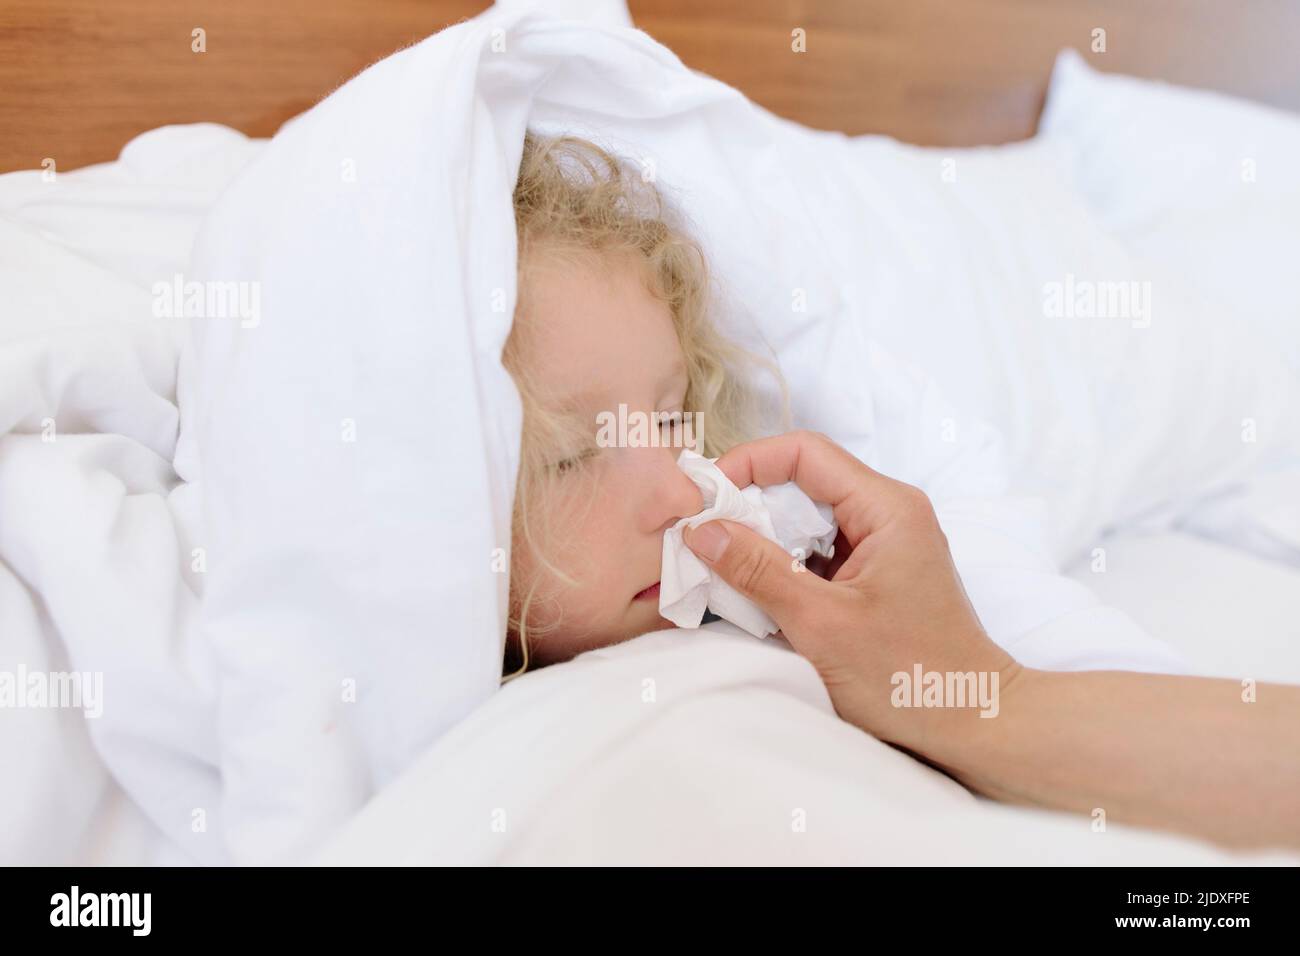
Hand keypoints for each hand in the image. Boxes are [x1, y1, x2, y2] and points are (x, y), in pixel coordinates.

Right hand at [684, 430, 1025, 755]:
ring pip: (807, 517)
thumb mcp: (820, 624)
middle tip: (703, 535)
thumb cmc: (908, 676)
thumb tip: (702, 530)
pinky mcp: (875, 573)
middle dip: (749, 503)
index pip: (804, 453)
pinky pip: (819, 550)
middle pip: (803, 481)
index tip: (705, 496)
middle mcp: (888, 513)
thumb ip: (758, 571)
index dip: (748, 463)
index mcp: (887, 508)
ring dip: (763, 537)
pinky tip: (755, 590)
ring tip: (721, 565)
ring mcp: (883, 543)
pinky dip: (783, 563)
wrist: (970, 723)